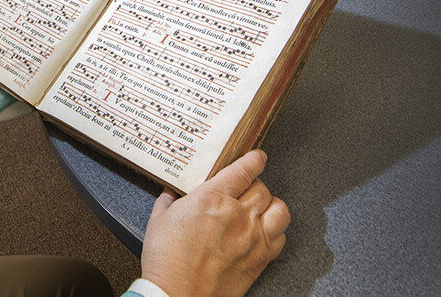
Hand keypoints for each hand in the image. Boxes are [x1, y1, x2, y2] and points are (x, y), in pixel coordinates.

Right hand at [140, 150, 288, 296]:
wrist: (177, 295)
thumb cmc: (167, 262)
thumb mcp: (159, 221)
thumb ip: (168, 202)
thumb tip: (171, 195)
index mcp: (212, 198)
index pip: (244, 169)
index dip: (254, 159)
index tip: (257, 157)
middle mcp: (238, 215)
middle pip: (262, 188)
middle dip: (254, 185)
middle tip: (245, 189)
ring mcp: (252, 237)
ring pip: (280, 209)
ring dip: (271, 205)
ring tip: (261, 208)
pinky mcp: (260, 259)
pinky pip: (281, 237)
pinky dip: (276, 231)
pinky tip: (264, 232)